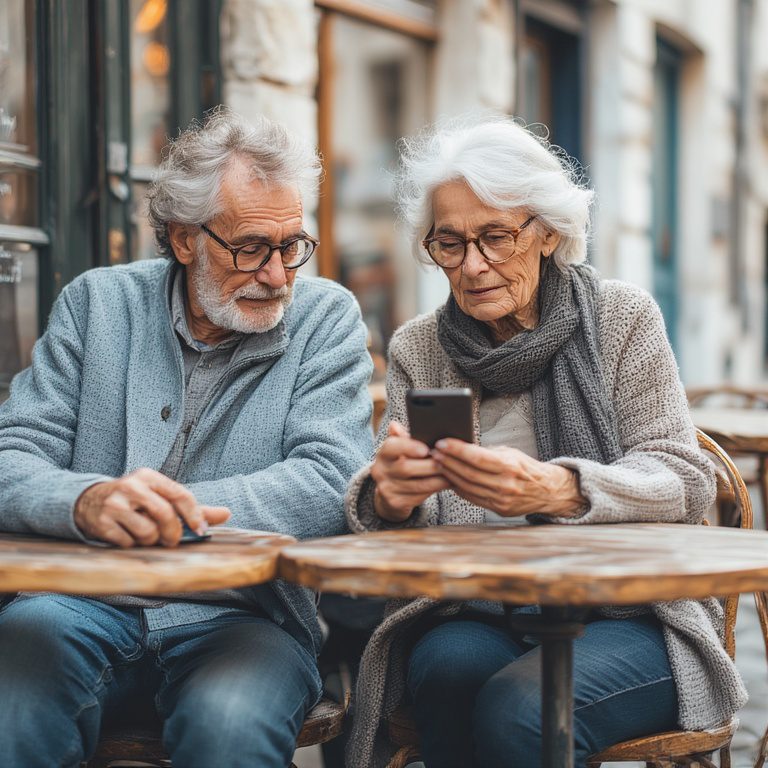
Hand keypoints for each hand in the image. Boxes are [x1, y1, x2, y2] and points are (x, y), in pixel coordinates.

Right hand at [74, 468, 230, 546]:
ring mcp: (114, 504)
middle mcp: (131, 486)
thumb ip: (193, 507)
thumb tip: (226, 513)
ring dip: (151, 541)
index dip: (194, 515)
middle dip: (173, 533)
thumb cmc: (135, 501)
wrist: (87, 502)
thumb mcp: (161, 497)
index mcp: (149, 477)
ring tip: (145, 535)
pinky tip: (127, 537)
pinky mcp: (101, 522)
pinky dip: (132, 545)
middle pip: (165, 515)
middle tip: (172, 540)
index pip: (180, 494)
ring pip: (147, 532)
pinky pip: (128, 543)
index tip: (201, 530)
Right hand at [371, 421, 449, 521]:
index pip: (391, 446)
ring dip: (437, 479)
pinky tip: (447, 483)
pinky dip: (435, 489)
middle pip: (406, 467)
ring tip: (452, 473)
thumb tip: (395, 424)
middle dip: (430, 465)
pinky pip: (419, 496)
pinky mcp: (395, 502)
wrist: (390, 493)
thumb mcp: (401, 449)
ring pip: (416, 484)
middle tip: (448, 461)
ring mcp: (386, 488)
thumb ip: (403, 437)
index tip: (426, 449)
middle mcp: (380, 470)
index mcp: (383, 453)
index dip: (409, 447)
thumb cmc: (402, 463)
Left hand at [431, 440, 584, 517]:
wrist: (548, 491)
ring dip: (449, 474)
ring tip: (438, 463)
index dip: (457, 450)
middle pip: (469, 472)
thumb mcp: (510, 454)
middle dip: (448, 461)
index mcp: (510, 466)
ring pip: (468, 486)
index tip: (442, 442)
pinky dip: (459, 488)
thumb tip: (461, 446)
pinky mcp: (499, 509)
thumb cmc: (525, 468)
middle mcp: (505, 484)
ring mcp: (501, 499)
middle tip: (434, 452)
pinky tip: (449, 478)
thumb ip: (487, 452)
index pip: (477, 457)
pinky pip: (472, 498)